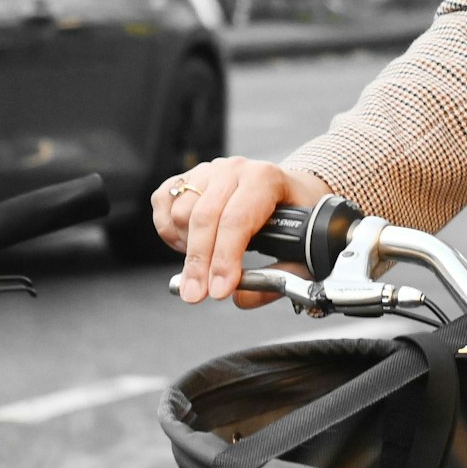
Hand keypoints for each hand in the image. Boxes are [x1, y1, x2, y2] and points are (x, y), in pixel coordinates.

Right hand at [150, 156, 333, 307]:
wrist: (289, 191)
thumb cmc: (296, 219)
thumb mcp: (303, 248)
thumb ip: (278, 277)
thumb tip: (241, 297)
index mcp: (266, 178)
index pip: (238, 220)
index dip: (225, 258)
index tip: (220, 290)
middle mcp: (235, 170)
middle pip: (204, 218)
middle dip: (199, 263)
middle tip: (197, 295)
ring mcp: (208, 171)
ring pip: (180, 213)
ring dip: (187, 247)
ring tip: (207, 262)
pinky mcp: (186, 178)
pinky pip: (163, 204)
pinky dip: (169, 231)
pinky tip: (189, 244)